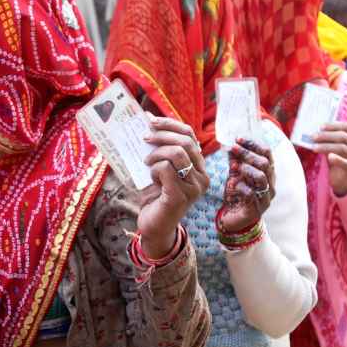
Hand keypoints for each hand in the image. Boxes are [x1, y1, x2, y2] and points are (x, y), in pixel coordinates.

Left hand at [138, 116, 208, 257]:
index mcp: (198, 167)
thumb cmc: (155, 197)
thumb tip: (148, 121)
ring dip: (157, 154)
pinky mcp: (182, 196)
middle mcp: (202, 176)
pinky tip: (152, 179)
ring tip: (147, 163)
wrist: (154, 226)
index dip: (171, 124)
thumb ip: (160, 151)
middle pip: (186, 141)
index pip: (190, 135)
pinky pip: (166, 169)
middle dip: (162, 135)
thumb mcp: (159, 169)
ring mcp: (194, 187)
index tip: (151, 119)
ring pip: (177, 153)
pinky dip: (154, 170)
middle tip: (145, 138)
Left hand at [219, 138, 275, 232]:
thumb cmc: (237, 196)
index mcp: (267, 174)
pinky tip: (232, 186)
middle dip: (248, 154)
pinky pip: (250, 194)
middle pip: (265, 164)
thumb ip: (235, 162)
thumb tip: (231, 145)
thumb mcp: (235, 176)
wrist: (235, 221)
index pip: (267, 154)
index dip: (254, 145)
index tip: (238, 139)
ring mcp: (265, 197)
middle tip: (233, 148)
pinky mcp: (257, 208)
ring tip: (233, 168)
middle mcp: (270, 184)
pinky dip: (239, 187)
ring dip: (246, 169)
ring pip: (262, 177)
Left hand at [312, 121, 346, 196]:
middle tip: (313, 137)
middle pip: (344, 137)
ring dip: (326, 146)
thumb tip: (315, 132)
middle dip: (327, 136)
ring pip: (342, 149)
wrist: (341, 177)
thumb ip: (328, 138)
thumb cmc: (336, 157)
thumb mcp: (334, 146)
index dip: (333, 126)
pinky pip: (345, 163)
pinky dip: (337, 159)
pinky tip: (329, 157)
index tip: (320, 127)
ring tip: (314, 147)